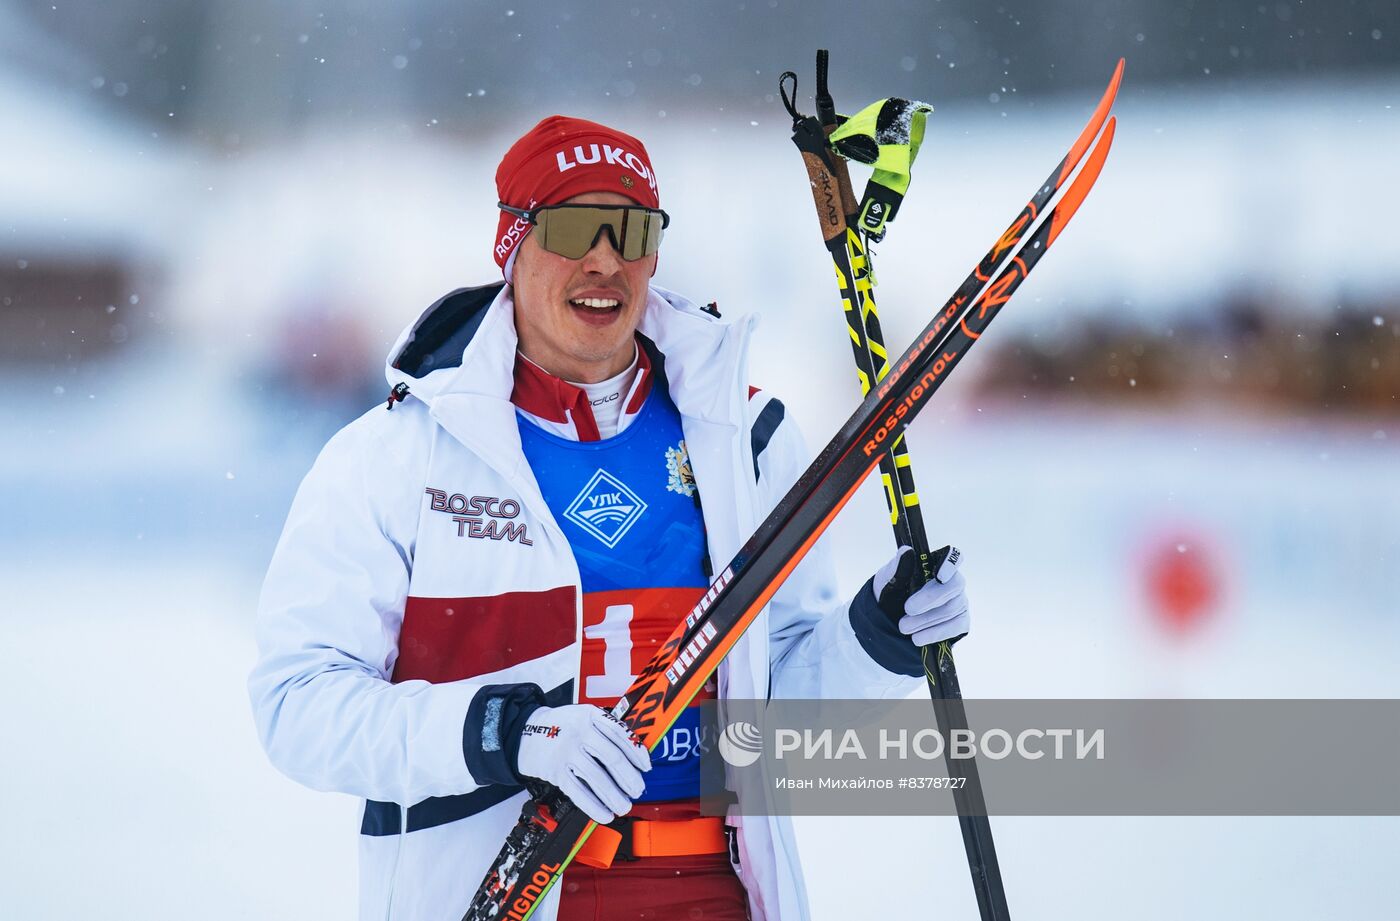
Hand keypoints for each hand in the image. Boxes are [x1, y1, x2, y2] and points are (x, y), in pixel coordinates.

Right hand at [514, 704, 650, 824]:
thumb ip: (605, 730)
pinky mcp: (555, 772)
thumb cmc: (561, 726)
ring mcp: (566, 752)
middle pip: (612, 757)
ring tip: (624, 806)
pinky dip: (594, 806)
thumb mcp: (583, 717)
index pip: (619, 733)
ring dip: (615, 796)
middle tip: (637, 790)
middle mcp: (579, 733)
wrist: (524, 731)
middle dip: (630, 778)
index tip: (646, 766)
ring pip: (597, 778)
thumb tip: (634, 754)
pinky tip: (605, 813)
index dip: (636, 752)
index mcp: (589, 715)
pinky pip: (578, 792)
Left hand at [875, 545, 969, 646]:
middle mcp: (952, 581)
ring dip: (926, 620)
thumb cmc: (892, 593)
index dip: (950, 565)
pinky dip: (935, 633)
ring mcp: (959, 601)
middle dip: (930, 599)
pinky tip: (918, 638)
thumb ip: (898, 567)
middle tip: (907, 609)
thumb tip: (906, 550)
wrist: (890, 620)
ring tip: (904, 627)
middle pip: (953, 586)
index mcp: (936, 565)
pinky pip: (955, 626)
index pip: (953, 557)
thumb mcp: (888, 580)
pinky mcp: (960, 621)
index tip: (939, 576)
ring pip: (951, 609)